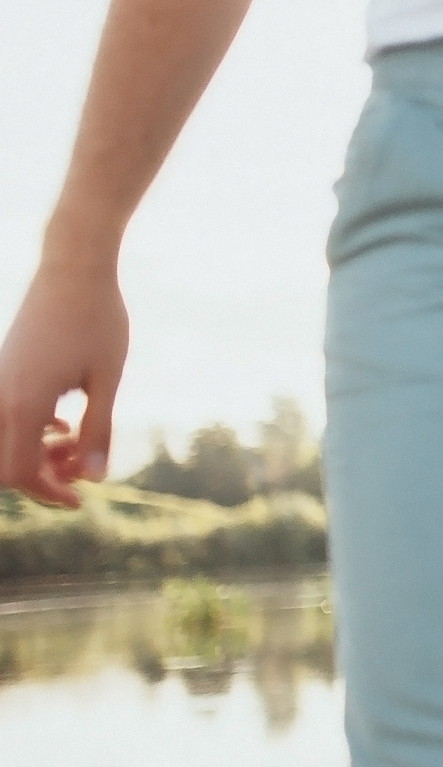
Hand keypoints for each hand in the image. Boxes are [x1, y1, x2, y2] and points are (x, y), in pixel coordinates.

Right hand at [0, 260, 129, 507]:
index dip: (48, 492)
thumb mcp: (107, 378)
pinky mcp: (3, 371)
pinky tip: (63, 424)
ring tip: (80, 442)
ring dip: (38, 452)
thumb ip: (99, 430)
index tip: (82, 498)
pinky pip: (5, 417)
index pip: (18, 474)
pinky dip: (31, 430)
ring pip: (4, 441)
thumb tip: (95, 479)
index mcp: (22, 403)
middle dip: (43, 475)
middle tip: (85, 469)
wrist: (73, 268)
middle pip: (5, 464)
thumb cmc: (97, 319)